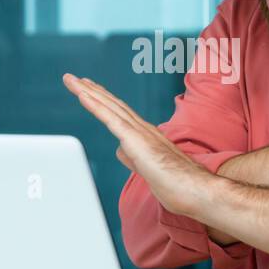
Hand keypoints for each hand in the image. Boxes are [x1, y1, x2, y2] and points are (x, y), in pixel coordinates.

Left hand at [62, 74, 213, 217]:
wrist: (197, 190)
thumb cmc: (178, 185)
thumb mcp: (148, 170)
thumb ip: (133, 158)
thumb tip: (120, 150)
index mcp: (146, 136)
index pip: (120, 114)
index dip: (104, 101)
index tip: (90, 90)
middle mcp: (143, 129)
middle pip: (112, 105)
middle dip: (92, 91)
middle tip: (74, 78)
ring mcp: (140, 133)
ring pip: (109, 107)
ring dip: (88, 92)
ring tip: (72, 80)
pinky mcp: (136, 141)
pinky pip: (111, 119)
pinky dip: (96, 105)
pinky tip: (83, 95)